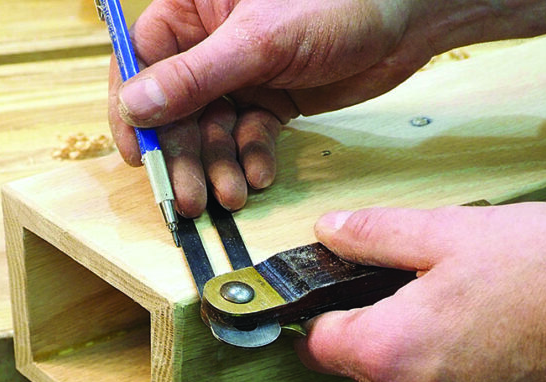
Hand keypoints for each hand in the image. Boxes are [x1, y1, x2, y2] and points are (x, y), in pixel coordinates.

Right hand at [108, 0, 545, 214]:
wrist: (411, 17)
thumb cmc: (339, 1)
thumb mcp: (260, 40)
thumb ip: (194, 77)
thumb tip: (135, 107)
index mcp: (195, 8)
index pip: (142, 60)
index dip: (134, 109)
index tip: (137, 152)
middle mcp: (211, 42)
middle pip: (176, 107)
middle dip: (184, 155)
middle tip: (187, 197)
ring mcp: (242, 73)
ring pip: (211, 129)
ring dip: (218, 166)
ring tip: (230, 195)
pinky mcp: (271, 99)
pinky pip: (248, 136)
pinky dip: (252, 158)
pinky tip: (260, 175)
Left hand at [295, 203, 545, 381]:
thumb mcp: (455, 231)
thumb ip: (377, 234)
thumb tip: (330, 230)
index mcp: (385, 351)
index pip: (315, 343)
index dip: (326, 311)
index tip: (347, 293)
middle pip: (361, 366)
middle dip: (383, 329)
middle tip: (434, 290)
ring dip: (424, 357)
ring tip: (478, 315)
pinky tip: (503, 349)